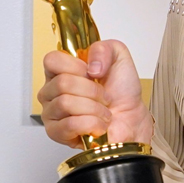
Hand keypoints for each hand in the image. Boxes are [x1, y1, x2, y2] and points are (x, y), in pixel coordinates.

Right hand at [37, 39, 152, 148]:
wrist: (132, 118)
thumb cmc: (122, 91)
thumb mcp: (119, 57)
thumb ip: (103, 49)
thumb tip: (90, 66)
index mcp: (61, 70)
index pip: (52, 60)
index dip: (76, 66)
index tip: (93, 73)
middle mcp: (52, 90)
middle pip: (62, 83)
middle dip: (92, 90)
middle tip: (104, 96)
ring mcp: (51, 112)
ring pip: (65, 103)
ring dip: (94, 108)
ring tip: (103, 111)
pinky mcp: (56, 133)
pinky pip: (70, 124)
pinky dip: (92, 123)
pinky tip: (98, 124)